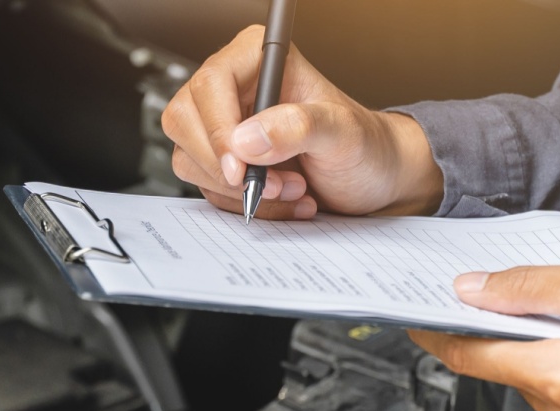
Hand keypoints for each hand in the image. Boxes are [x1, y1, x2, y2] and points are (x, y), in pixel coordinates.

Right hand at [162, 25, 443, 219]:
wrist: (374, 180)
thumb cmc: (366, 145)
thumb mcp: (344, 133)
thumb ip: (300, 127)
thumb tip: (246, 138)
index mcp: (258, 58)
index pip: (211, 84)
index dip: (219, 130)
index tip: (241, 169)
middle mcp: (234, 87)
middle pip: (185, 121)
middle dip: (227, 166)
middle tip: (272, 184)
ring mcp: (224, 124)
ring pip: (190, 158)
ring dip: (238, 189)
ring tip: (290, 188)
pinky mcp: (224, 159)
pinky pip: (206, 185)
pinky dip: (241, 202)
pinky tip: (281, 198)